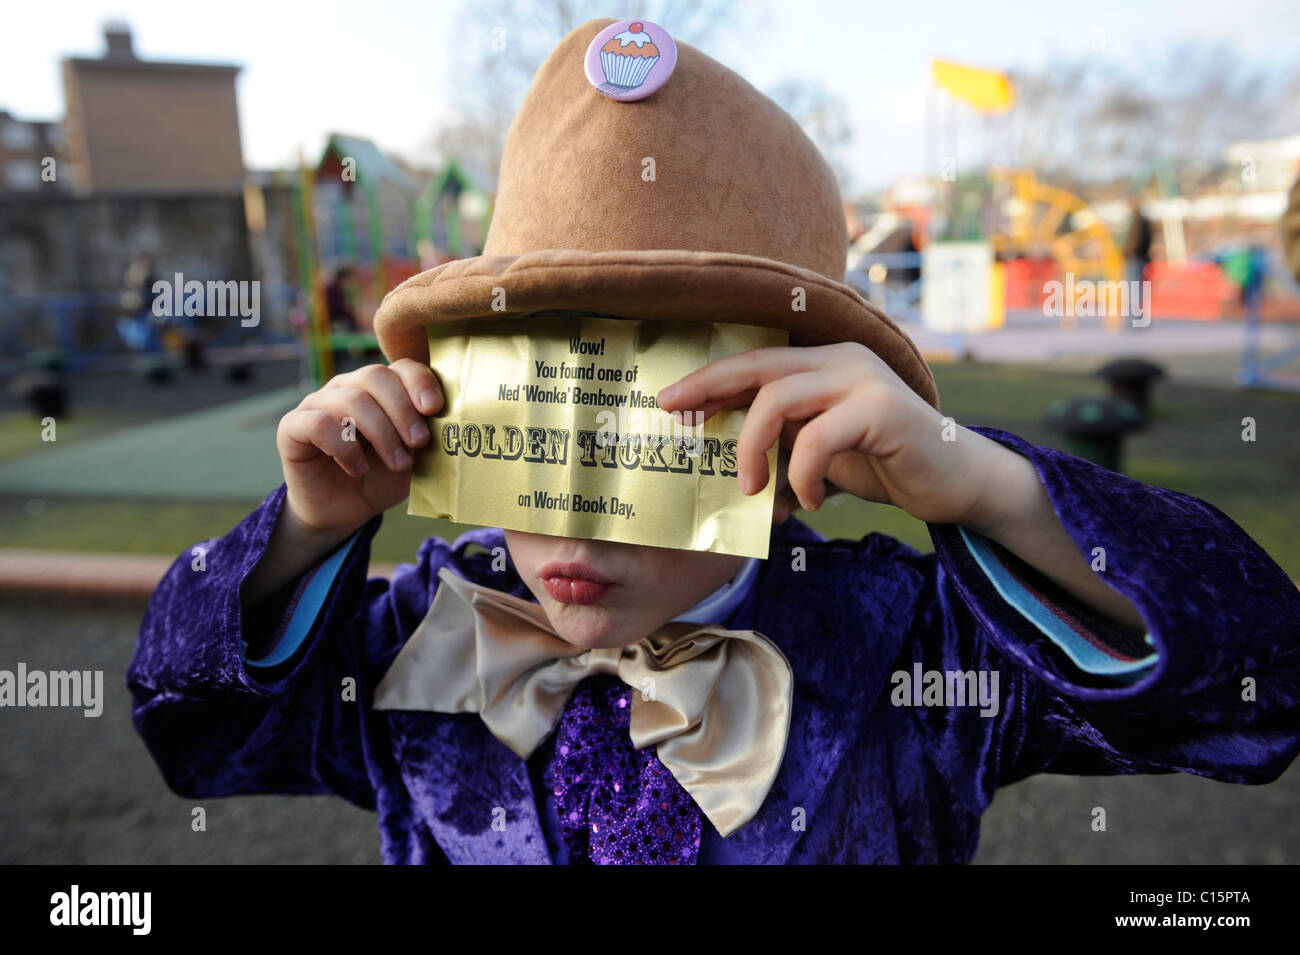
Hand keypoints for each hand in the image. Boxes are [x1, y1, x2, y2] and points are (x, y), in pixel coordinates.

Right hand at [276, 360, 443, 541]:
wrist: (343, 511)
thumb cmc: (381, 478)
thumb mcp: (414, 460)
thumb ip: (428, 441)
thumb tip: (453, 429)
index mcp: (379, 388)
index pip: (400, 367)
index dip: (419, 381)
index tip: (435, 408)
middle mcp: (347, 387)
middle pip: (375, 376)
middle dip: (402, 409)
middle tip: (420, 442)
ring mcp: (317, 403)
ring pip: (350, 399)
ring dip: (381, 432)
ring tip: (399, 463)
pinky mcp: (293, 426)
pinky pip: (318, 423)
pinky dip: (344, 446)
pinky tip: (359, 468)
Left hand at [656, 343, 1026, 533]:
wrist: (957, 483)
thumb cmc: (886, 465)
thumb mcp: (822, 453)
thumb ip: (785, 447)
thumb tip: (735, 474)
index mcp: (825, 363)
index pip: (756, 362)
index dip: (710, 378)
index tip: (670, 400)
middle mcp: (843, 360)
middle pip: (760, 366)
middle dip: (711, 389)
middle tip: (680, 419)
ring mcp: (864, 381)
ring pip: (780, 398)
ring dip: (753, 446)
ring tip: (750, 488)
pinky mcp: (883, 410)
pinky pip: (819, 437)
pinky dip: (801, 474)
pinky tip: (806, 501)